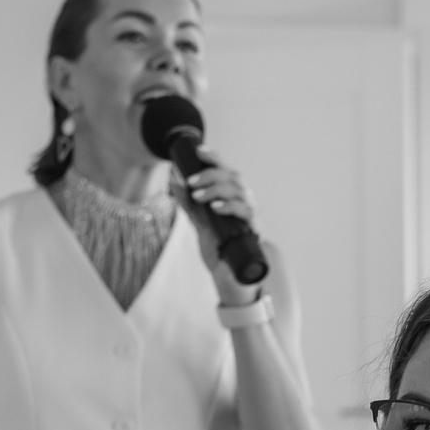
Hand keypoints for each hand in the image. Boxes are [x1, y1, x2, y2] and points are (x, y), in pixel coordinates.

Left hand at [174, 156, 265, 302]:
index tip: (199, 151)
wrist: (230, 279)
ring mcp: (252, 215)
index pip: (227, 171)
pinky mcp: (255, 230)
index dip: (215, 158)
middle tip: (192, 182)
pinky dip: (230, 206)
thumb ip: (190, 205)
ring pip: (239, 190)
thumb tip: (174, 182)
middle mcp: (246, 203)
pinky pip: (245, 212)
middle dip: (211, 174)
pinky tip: (215, 207)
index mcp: (234, 197)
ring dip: (216, 189)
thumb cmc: (220, 251)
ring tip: (199, 195)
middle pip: (234, 177)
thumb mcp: (201, 224)